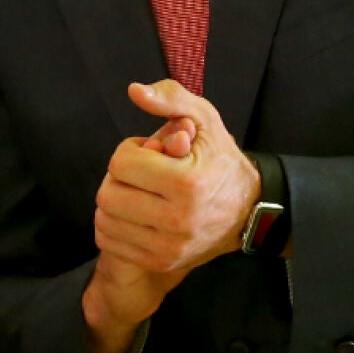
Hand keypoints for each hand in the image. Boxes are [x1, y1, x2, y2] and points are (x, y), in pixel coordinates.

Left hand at [78, 108, 197, 352]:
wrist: (248, 211)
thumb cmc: (220, 161)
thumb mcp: (204, 120)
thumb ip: (171, 99)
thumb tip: (135, 91)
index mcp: (187, 182)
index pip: (121, 164)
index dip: (130, 151)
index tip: (150, 152)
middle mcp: (177, 219)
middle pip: (108, 194)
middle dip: (119, 177)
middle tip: (141, 174)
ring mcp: (169, 246)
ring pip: (105, 220)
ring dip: (115, 201)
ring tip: (139, 193)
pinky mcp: (161, 261)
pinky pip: (110, 242)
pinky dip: (114, 225)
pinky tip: (134, 213)